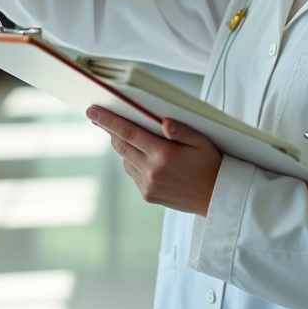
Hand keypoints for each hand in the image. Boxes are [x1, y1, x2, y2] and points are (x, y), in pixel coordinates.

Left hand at [87, 107, 221, 216]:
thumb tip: (163, 122)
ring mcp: (147, 185)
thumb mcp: (201, 141)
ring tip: (130, 136)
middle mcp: (152, 171)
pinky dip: (133, 161)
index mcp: (164, 154)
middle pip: (121, 145)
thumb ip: (181, 130)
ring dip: (124, 146)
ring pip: (125, 159)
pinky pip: (132, 173)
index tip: (92, 112)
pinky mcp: (147, 195)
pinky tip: (144, 156)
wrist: (215, 197)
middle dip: (109, 130)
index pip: (129, 133)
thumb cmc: (210, 164)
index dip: (108, 121)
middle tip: (98, 117)